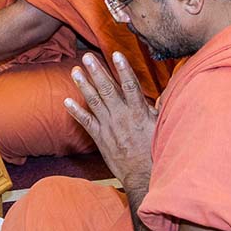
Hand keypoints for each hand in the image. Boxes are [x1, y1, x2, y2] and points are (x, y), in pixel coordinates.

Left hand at [64, 52, 156, 189]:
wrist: (143, 176)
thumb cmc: (155, 150)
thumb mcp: (161, 126)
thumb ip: (157, 108)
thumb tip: (164, 93)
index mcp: (139, 112)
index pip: (131, 86)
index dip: (123, 69)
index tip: (116, 54)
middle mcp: (122, 116)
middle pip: (108, 89)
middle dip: (97, 71)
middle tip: (87, 57)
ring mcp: (109, 127)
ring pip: (94, 102)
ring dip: (84, 85)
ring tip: (75, 71)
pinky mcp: (100, 138)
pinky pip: (86, 122)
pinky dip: (76, 111)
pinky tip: (66, 101)